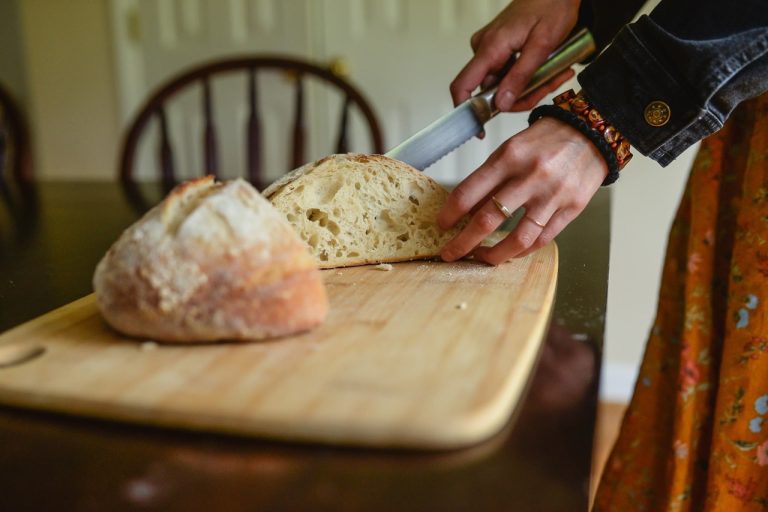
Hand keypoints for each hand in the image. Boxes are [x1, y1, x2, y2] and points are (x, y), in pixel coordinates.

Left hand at [438, 117, 606, 264]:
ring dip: (493, 256)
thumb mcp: (511, 148)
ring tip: (480, 259)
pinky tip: (509, 252)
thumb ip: (490, 178)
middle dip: (462, 243)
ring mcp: (553, 195)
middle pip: (487, 220)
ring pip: (517, 239)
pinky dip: (522, 251)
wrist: (593, 132)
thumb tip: (465, 211)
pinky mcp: (572, 209)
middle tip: (449, 253)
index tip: (441, 225)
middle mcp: (531, 176)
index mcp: (509, 156)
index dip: (449, 214)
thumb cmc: (545, 140)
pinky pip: (542, 240)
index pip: (469, 192)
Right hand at [450, 0, 580, 111]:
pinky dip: (527, 76)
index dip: (468, 111)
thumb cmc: (552, 6)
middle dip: (520, 97)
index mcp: (490, 47)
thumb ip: (520, 76)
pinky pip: (508, 73)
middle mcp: (484, 48)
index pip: (462, 85)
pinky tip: (547, 68)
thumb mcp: (542, 45)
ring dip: (529, 86)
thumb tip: (500, 104)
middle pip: (491, 90)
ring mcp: (490, 48)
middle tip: (547, 87)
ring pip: (503, 84)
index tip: (479, 128)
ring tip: (555, 73)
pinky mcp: (498, 48)